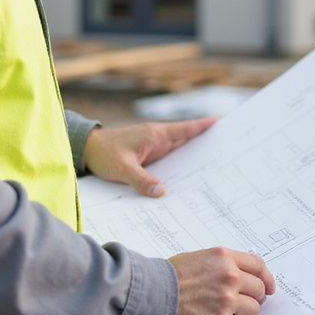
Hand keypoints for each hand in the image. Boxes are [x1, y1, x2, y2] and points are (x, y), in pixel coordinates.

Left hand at [83, 118, 215, 196]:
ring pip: (180, 151)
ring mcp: (154, 147)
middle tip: (228, 149)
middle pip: (187, 139)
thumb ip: (141, 180)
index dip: (203, 126)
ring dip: (194, 156)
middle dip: (206, 143)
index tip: (222, 121)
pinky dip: (180, 165)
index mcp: (155, 135)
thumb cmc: (103, 153)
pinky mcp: (149, 156)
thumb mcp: (121, 168)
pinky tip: (188, 178)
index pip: (184, 129)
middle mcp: (157, 139)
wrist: (87, 149)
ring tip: (215, 166)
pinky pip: (169, 160)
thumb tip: (162, 192)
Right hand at [166, 248, 276, 314]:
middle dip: (254, 299)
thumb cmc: (168, 277)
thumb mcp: (199, 258)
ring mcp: (227, 300)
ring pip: (253, 311)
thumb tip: (240, 277)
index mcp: (224, 258)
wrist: (152, 295)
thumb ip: (221, 265)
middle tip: (242, 305)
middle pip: (259, 290)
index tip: (268, 287)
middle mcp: (230, 276)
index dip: (266, 278)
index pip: (258, 265)